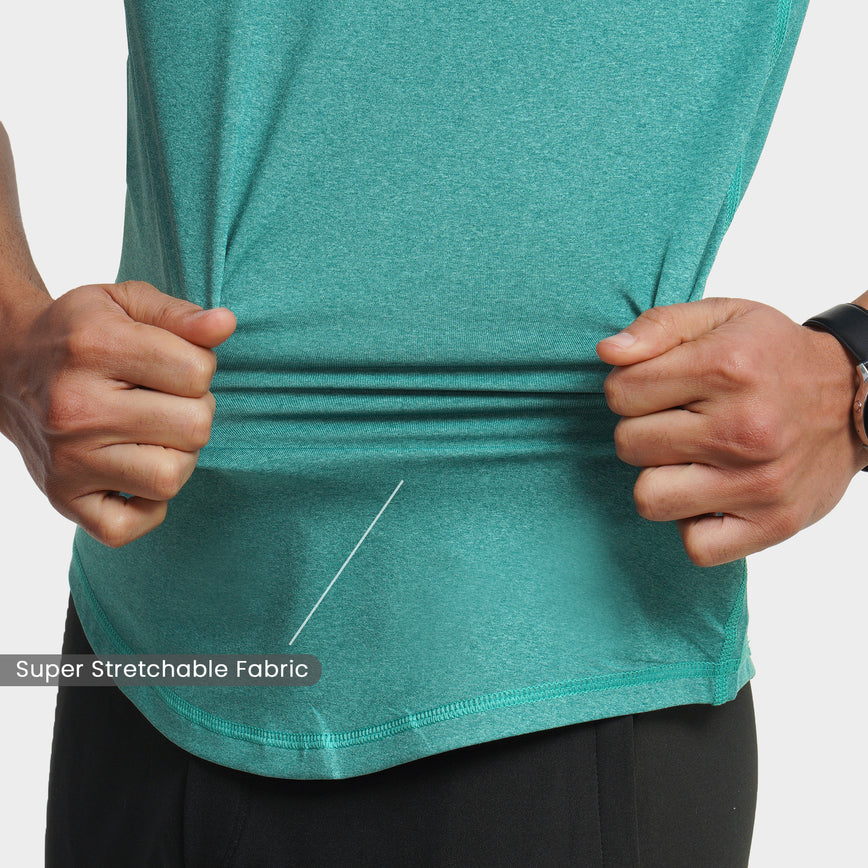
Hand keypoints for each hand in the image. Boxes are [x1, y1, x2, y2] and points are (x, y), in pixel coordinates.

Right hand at [0, 280, 235, 546]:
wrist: (9, 367)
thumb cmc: (85, 335)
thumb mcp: (126, 303)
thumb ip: (181, 315)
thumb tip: (225, 324)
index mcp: (93, 346)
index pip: (197, 372)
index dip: (199, 367)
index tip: (173, 364)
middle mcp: (74, 406)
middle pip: (195, 427)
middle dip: (195, 411)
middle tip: (165, 401)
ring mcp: (66, 458)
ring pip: (171, 477)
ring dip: (178, 456)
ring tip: (154, 434)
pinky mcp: (62, 498)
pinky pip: (128, 527)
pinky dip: (146, 507)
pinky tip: (135, 471)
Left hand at [596, 297, 867, 566]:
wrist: (856, 396)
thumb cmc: (773, 356)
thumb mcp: (720, 317)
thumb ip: (657, 327)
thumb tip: (608, 352)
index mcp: (725, 368)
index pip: (619, 392)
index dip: (629, 388)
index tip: (658, 388)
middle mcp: (743, 428)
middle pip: (628, 444)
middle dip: (643, 430)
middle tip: (680, 422)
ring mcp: (758, 482)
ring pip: (649, 498)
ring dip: (660, 479)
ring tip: (690, 459)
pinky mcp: (773, 524)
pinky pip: (695, 546)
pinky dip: (693, 524)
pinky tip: (709, 494)